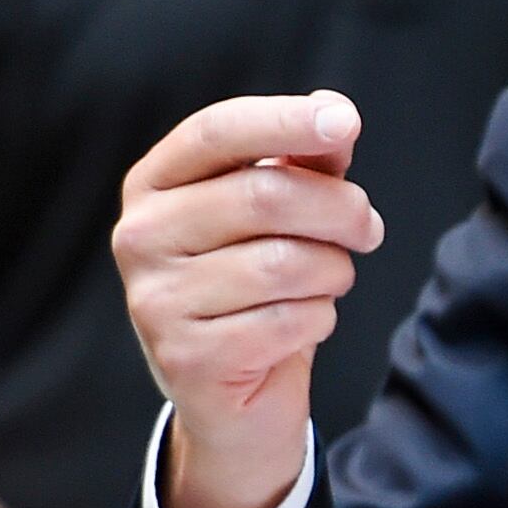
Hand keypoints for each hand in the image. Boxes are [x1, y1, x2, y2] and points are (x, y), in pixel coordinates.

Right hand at [111, 91, 385, 507]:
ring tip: (327, 279)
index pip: (217, 131)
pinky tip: (301, 324)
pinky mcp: (186, 356)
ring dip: (333, 271)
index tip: (345, 122)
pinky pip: (288, 321)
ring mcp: (155, 299)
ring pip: (286, 263)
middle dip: (340, 209)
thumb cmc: (257, 284)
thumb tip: (334, 114)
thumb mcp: (276, 212)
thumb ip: (303, 159)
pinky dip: (318, 319)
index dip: (284, 120)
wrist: (233, 393)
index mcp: (155, 184)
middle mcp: (140, 236)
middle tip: (367, 228)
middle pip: (265, 195)